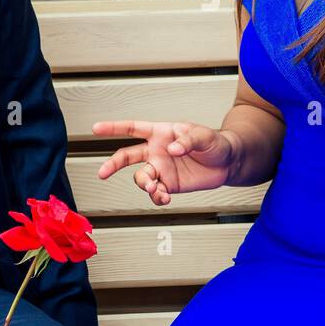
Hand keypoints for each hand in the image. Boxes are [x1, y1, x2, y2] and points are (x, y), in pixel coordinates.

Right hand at [91, 120, 237, 204]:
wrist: (228, 163)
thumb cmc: (214, 143)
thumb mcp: (204, 136)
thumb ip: (187, 140)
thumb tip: (172, 150)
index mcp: (161, 133)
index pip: (132, 128)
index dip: (113, 127)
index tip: (96, 128)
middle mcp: (156, 151)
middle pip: (127, 155)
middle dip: (113, 164)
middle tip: (102, 172)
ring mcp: (161, 169)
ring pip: (141, 178)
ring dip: (145, 185)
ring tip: (156, 189)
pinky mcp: (169, 185)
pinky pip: (156, 193)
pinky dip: (157, 197)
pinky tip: (164, 198)